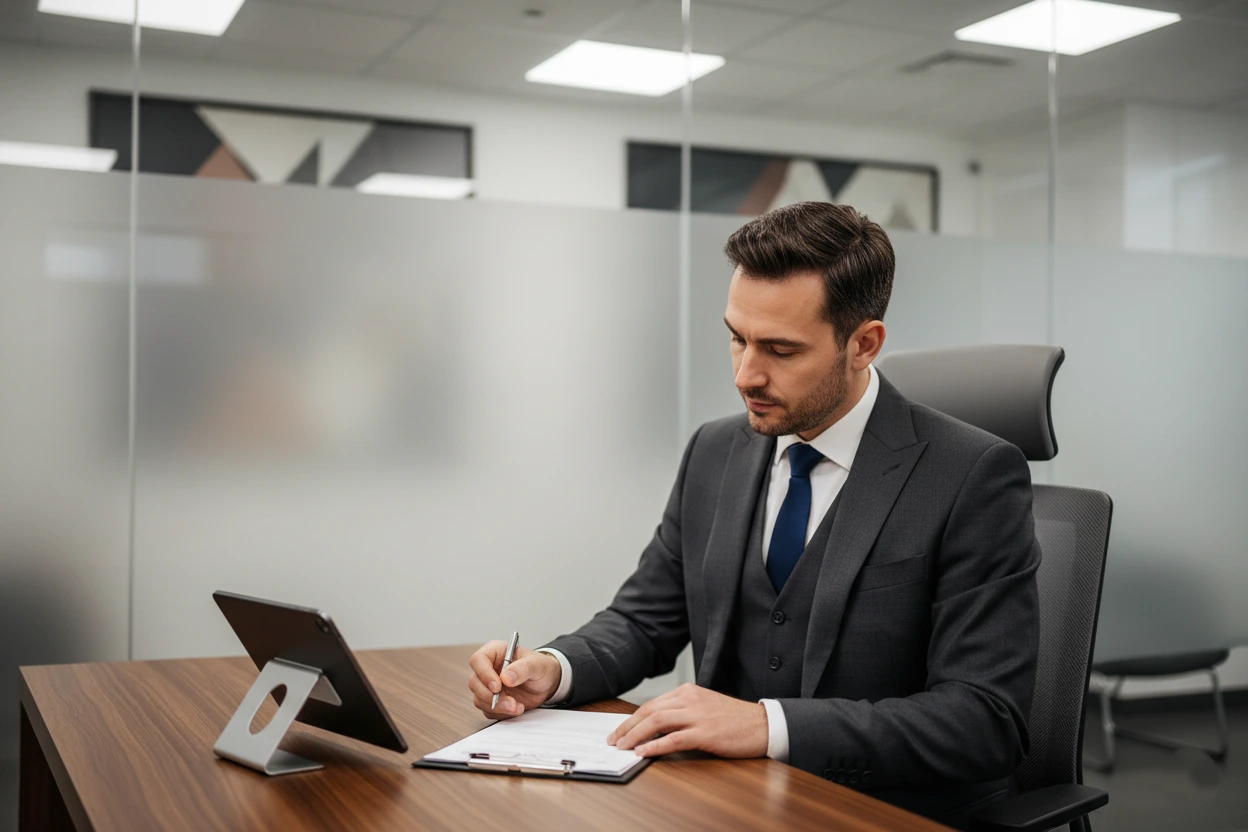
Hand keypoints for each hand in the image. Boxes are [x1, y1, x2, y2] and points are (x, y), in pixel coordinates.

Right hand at [467, 642, 561, 718]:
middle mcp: (488, 668)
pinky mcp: (492, 700)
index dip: (484, 674)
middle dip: (491, 696)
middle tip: (510, 702)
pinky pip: (488, 711)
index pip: (478, 660)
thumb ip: (523, 668)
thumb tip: (506, 678)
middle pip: (475, 682)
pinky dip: (501, 713)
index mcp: (495, 652)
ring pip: (479, 699)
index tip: (497, 687)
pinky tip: (516, 709)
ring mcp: (488, 686)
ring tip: (518, 707)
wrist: (547, 683)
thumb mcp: (537, 665)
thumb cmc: (541, 668)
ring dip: (497, 707)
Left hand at [606, 683, 768, 758]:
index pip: (653, 704)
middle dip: (628, 726)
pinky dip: (655, 746)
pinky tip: (643, 752)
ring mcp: (698, 715)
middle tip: (614, 739)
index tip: (620, 730)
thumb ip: (682, 713)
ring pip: (657, 722)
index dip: (633, 718)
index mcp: (689, 691)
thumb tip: (654, 728)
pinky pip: (673, 739)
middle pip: (650, 710)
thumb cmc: (735, 720)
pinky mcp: (705, 733)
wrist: (762, 725)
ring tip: (623, 747)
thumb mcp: (705, 708)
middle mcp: (690, 699)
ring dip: (635, 735)